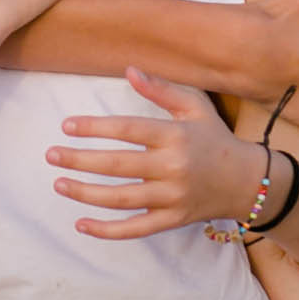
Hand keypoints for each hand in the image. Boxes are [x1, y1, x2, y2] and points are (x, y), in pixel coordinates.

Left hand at [48, 69, 265, 238]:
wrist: (247, 181)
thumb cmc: (215, 138)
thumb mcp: (195, 106)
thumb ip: (161, 88)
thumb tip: (129, 69)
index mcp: (175, 136)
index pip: (128, 130)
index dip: (95, 128)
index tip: (67, 126)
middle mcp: (173, 168)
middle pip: (118, 166)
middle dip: (80, 160)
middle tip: (51, 154)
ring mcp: (172, 198)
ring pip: (121, 199)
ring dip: (86, 193)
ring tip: (59, 183)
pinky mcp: (172, 221)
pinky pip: (135, 229)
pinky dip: (107, 230)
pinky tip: (81, 224)